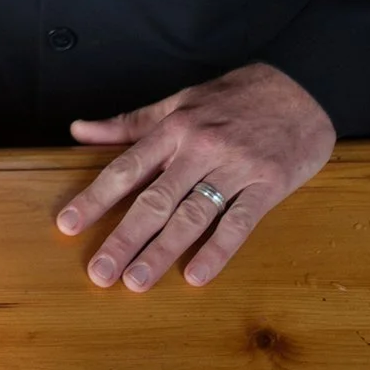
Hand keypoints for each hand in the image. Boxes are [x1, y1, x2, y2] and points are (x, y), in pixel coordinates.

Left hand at [55, 62, 334, 290]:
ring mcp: (235, 168)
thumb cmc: (234, 97)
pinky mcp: (268, 185)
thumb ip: (131, 124)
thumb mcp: (179, 102)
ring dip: (162, 251)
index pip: (126, 168)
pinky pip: (239, 222)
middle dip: (124, 238)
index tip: (69, 225)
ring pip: (191, 215)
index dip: (95, 198)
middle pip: (154, 200)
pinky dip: (217, 250)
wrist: (300, 88)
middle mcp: (199, 149)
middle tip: (100, 272)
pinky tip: (196, 276)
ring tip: (136, 281)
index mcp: (174, 128)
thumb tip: (79, 130)